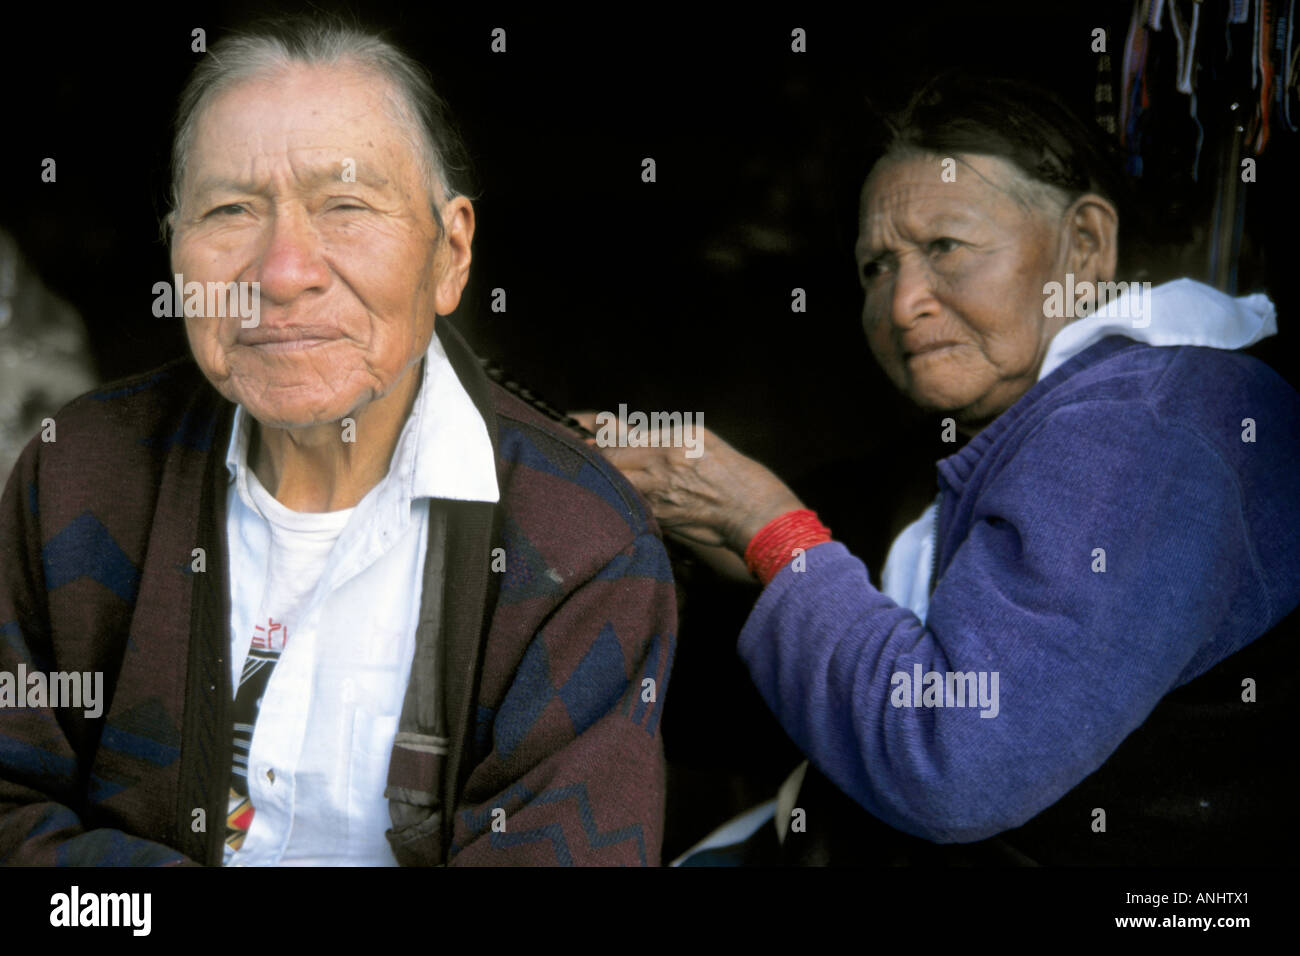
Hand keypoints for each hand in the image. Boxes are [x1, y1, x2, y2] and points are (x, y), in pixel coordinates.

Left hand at [570, 412, 805, 556]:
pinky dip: (618, 501)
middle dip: (593, 460)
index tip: (580, 438)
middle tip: (580, 456)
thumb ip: (661, 434)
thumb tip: (623, 432)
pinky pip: (630, 507)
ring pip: (615, 486)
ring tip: (593, 477)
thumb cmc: (730, 470)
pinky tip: (613, 499)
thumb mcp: (700, 438)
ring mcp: (660, 497)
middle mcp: (663, 470)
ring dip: (602, 481)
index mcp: (672, 444)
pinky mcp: (662, 520)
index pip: (617, 442)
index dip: (594, 441)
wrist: (752, 511)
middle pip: (609, 464)